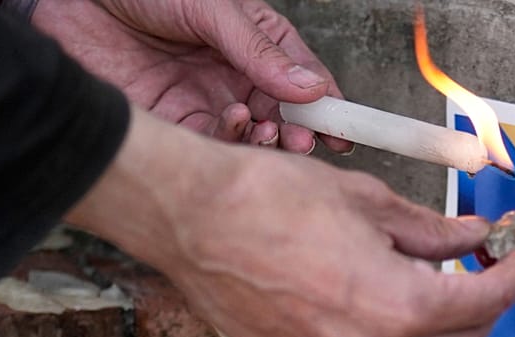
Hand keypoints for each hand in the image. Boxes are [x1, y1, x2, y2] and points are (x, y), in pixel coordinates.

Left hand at [33, 0, 348, 152]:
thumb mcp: (213, 8)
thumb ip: (260, 51)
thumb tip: (312, 88)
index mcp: (257, 43)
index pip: (304, 81)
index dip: (327, 108)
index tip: (342, 130)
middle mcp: (236, 77)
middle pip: (281, 118)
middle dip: (297, 134)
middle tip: (304, 143)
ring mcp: (206, 101)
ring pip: (249, 138)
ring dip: (265, 141)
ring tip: (268, 133)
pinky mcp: (172, 122)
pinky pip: (209, 146)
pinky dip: (228, 144)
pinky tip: (234, 125)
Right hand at [68, 110, 514, 336]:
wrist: (194, 219)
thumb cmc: (268, 200)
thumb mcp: (368, 202)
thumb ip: (430, 232)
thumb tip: (473, 237)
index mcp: (396, 307)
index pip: (484, 304)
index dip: (513, 277)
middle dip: (483, 312)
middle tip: (481, 275)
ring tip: (436, 313)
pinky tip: (388, 336)